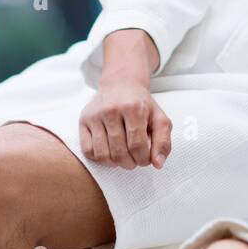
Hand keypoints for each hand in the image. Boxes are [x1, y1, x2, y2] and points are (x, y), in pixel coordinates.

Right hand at [78, 29, 170, 168]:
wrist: (120, 84)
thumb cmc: (140, 104)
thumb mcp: (159, 118)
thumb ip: (163, 141)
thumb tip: (158, 164)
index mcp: (133, 107)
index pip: (137, 145)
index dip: (143, 159)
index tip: (146, 159)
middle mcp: (111, 109)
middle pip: (119, 152)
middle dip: (130, 163)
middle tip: (135, 160)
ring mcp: (95, 115)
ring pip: (103, 154)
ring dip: (115, 163)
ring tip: (123, 158)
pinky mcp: (83, 120)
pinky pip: (88, 150)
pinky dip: (99, 159)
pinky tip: (110, 153)